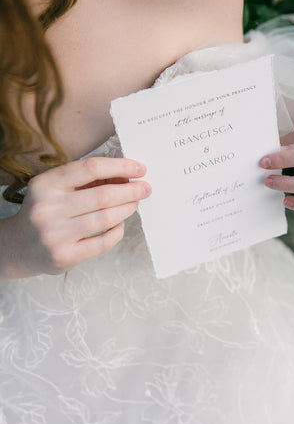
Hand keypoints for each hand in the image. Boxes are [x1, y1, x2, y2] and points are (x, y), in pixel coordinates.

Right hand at [13, 157, 150, 275]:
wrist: (18, 247)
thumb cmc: (46, 210)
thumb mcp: (56, 188)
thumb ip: (87, 180)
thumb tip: (126, 175)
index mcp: (45, 184)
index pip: (90, 168)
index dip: (120, 166)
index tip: (139, 169)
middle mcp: (47, 209)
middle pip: (102, 195)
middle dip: (130, 190)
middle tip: (145, 188)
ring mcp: (54, 235)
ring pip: (105, 218)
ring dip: (127, 209)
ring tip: (135, 203)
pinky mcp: (64, 257)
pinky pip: (102, 242)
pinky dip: (117, 231)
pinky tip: (120, 223)